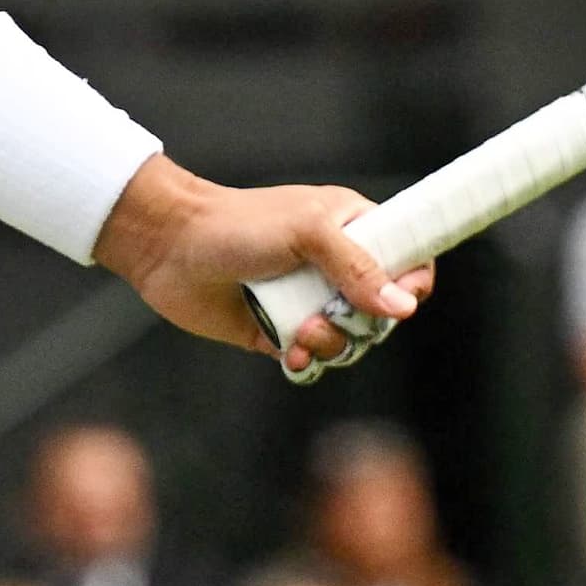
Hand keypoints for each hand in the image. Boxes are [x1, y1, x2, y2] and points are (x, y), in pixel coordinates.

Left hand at [92, 158, 435, 375]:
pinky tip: (292, 353)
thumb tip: (404, 307)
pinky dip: (309, 362)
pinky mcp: (281, 332)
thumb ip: (357, 267)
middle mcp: (335, 266)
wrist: (170, 247)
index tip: (403, 299)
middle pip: (384, 312)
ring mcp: (308, 300)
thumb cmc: (236, 224)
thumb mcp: (306, 232)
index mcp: (351, 228)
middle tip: (332, 313)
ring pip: (352, 341)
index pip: (409, 256)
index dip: (414, 281)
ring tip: (302, 333)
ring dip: (334, 344)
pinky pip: (314, 359)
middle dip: (365, 323)